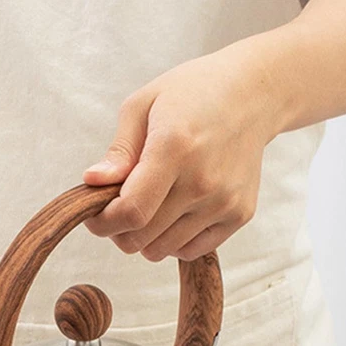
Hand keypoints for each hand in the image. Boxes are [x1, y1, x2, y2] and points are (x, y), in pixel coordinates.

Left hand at [83, 43, 279, 261]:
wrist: (253, 95)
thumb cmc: (191, 95)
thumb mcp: (143, 105)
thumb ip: (118, 151)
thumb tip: (93, 182)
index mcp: (174, 148)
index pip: (130, 211)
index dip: (103, 223)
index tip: (94, 216)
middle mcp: (202, 180)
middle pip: (141, 238)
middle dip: (118, 231)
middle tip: (119, 210)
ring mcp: (224, 201)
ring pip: (162, 250)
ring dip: (145, 237)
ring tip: (149, 206)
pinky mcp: (239, 215)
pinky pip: (189, 251)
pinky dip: (173, 241)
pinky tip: (174, 213)